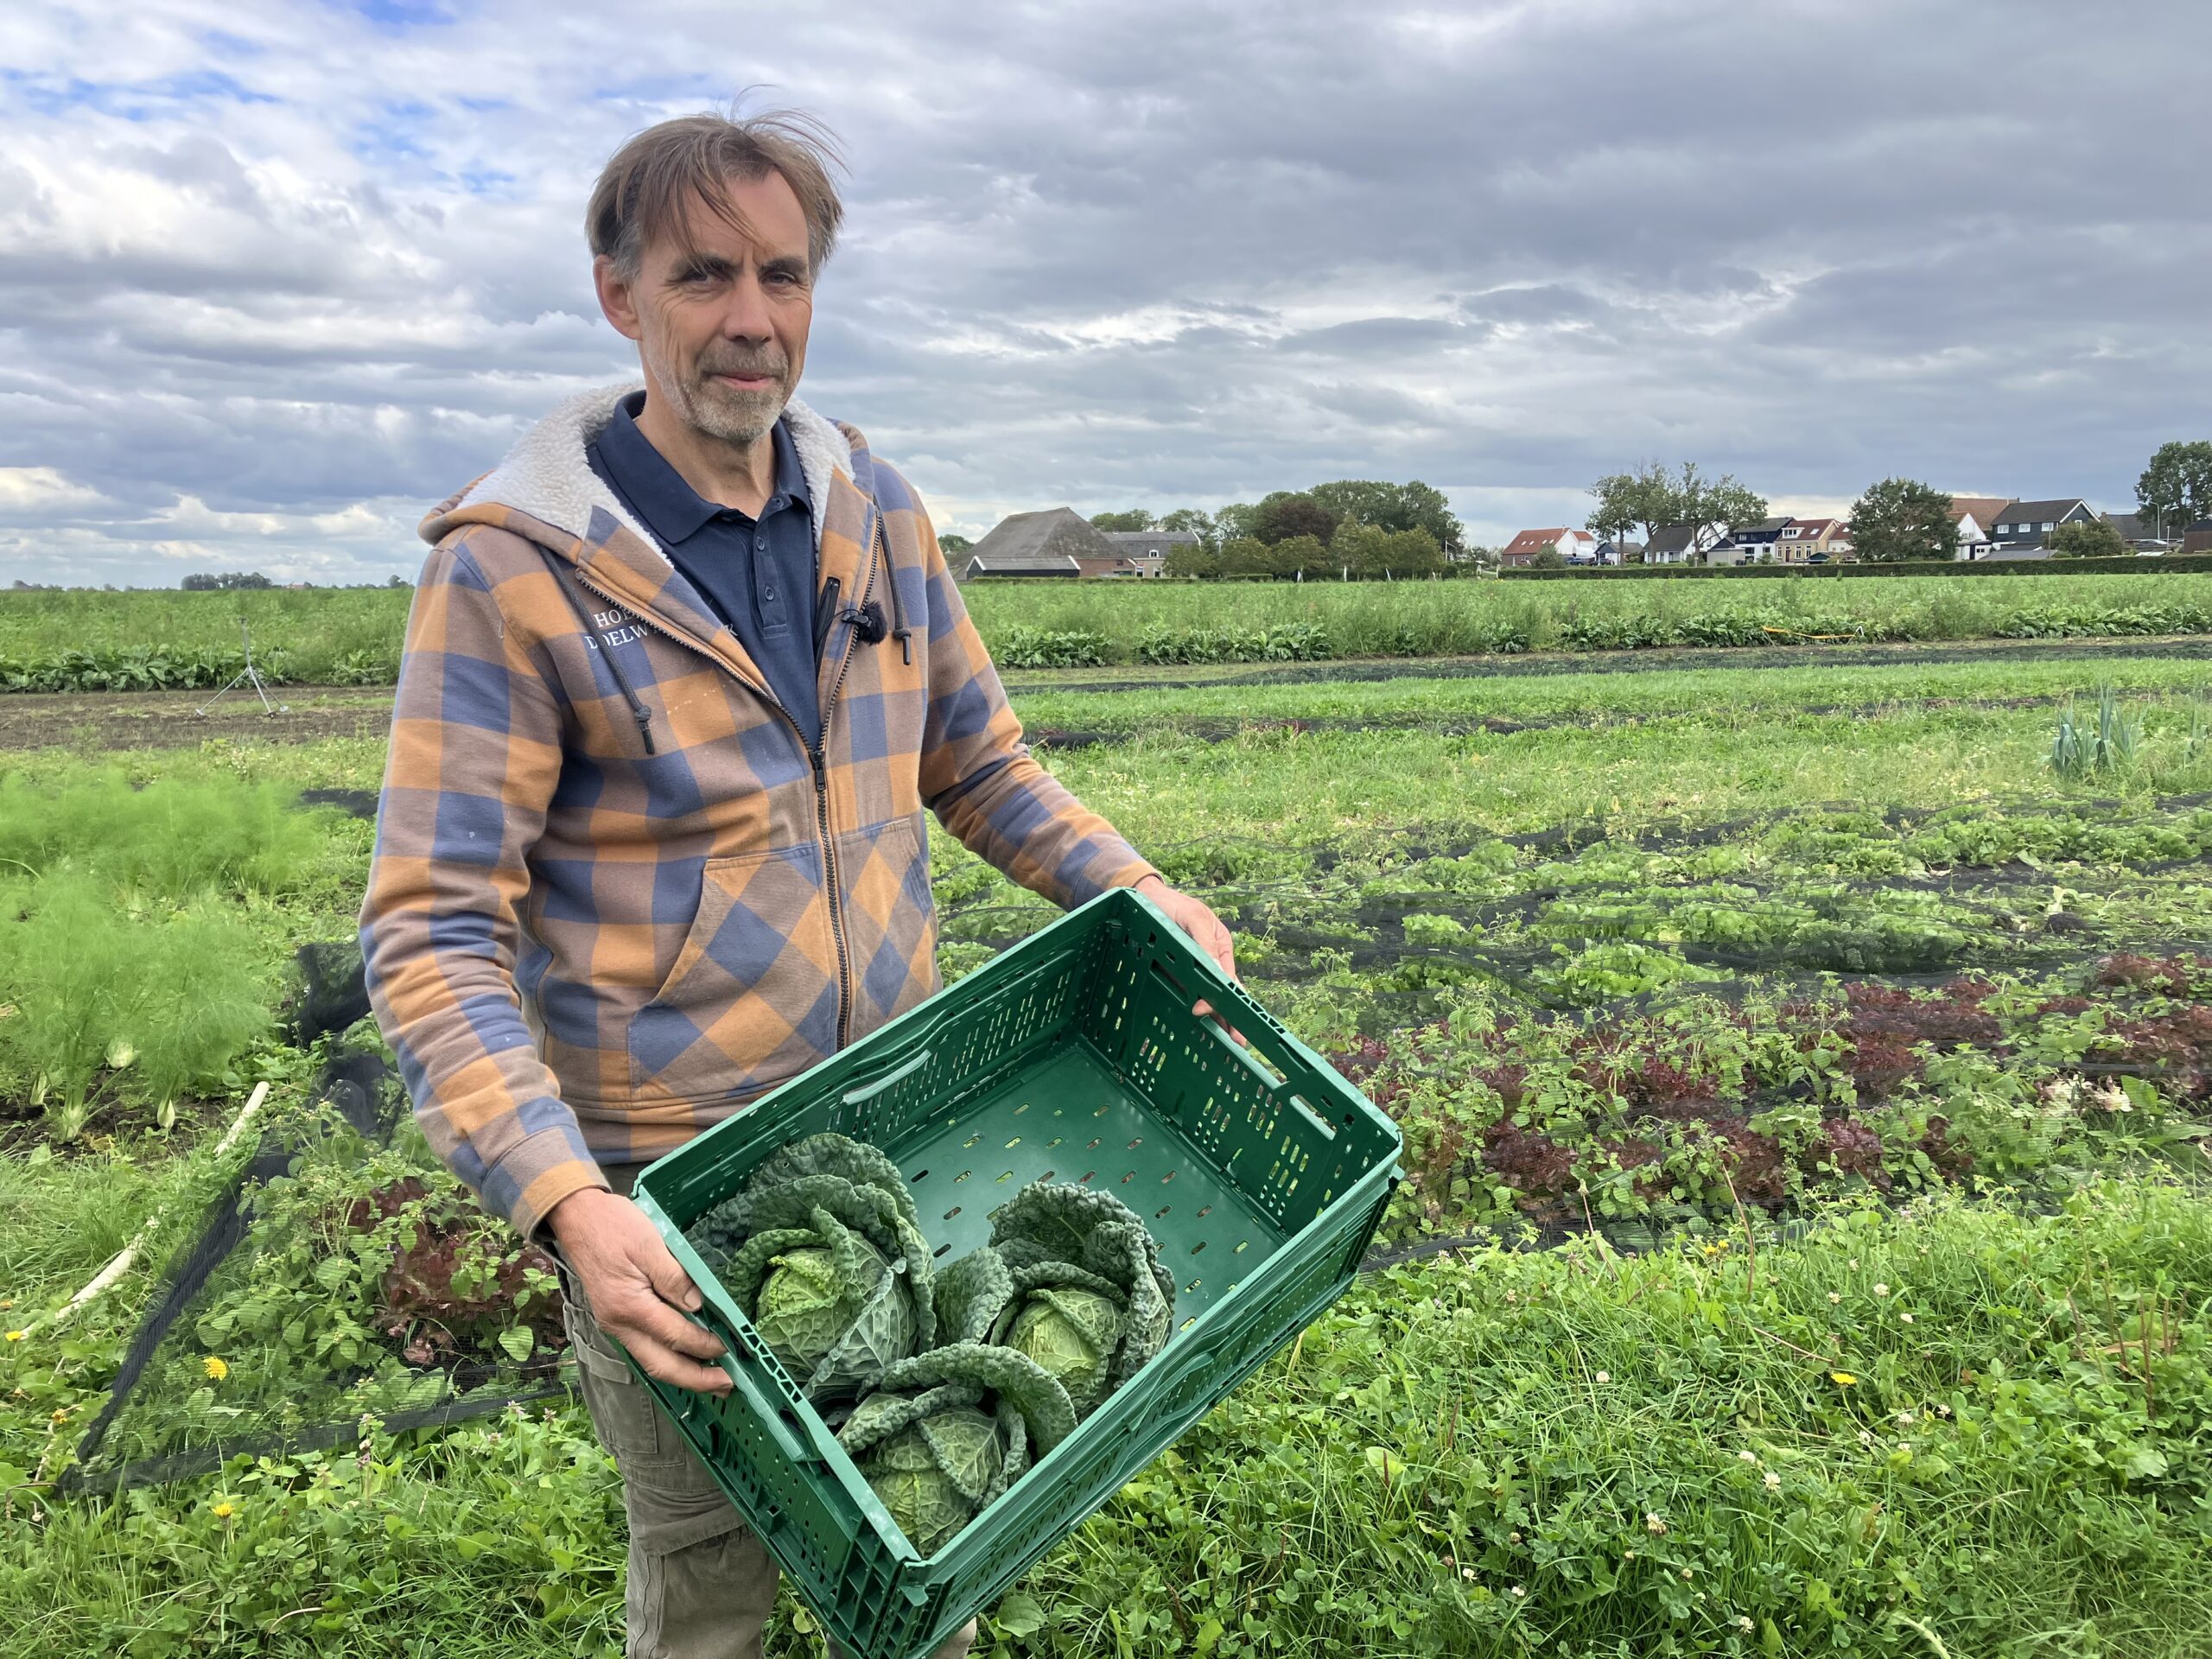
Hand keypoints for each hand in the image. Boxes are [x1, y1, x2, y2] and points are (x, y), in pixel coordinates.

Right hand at [548, 1186, 730, 1394]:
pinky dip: (668, 1358)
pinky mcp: (615, 1317)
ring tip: (712, 1379)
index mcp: (629, 1305)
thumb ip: (674, 1277)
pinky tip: (685, 1357)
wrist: (574, 1217)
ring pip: (651, 1361)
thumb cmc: (612, 1225)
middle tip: (727, 1386)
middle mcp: (618, 1323)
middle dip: (695, 1379)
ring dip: (683, 1374)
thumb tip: (697, 1305)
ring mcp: (614, 1323)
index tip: (731, 1349)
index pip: (675, 1335)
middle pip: (660, 1365)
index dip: (705, 1345)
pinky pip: (644, 1348)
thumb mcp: (649, 1243)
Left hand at [1133, 872, 1243, 1037]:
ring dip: (1214, 1019)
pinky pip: (1185, 995)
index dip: (1227, 998)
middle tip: (1237, 1043)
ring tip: (1223, 1044)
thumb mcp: (1193, 917)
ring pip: (1206, 998)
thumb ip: (1206, 944)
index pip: (1228, 979)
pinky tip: (1196, 1030)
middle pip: (1222, 994)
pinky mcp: (1175, 975)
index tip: (1212, 1011)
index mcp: (1220, 948)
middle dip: (1230, 1017)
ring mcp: (1192, 971)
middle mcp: (1210, 963)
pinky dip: (1191, 1011)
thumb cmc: (1172, 905)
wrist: (1144, 898)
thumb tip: (1220, 974)